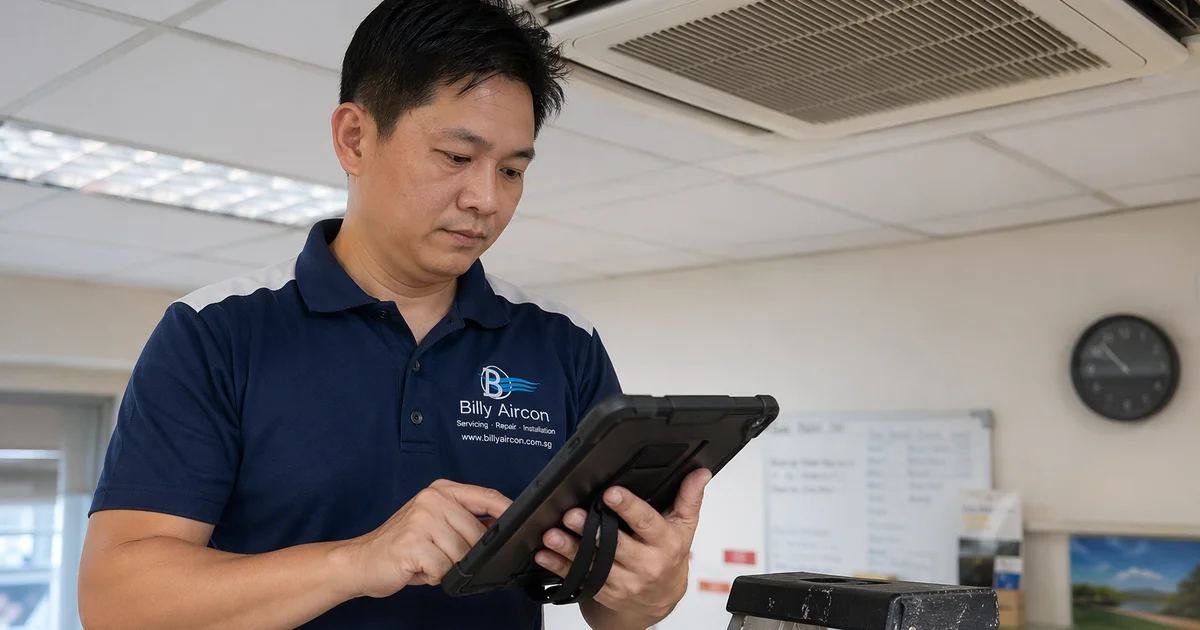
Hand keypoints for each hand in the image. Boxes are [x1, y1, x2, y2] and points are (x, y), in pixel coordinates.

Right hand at [345, 479, 510, 597]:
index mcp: (441, 490)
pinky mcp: (414, 543)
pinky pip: (444, 568)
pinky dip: (436, 576)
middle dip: (467, 553)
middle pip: (477, 532)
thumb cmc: (401, 545)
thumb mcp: (435, 524)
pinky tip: (421, 568)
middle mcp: (432, 500)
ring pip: (462, 553)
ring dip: (449, 566)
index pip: (486, 496)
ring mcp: (422, 519)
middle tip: (444, 556)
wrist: (362, 560)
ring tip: (429, 561)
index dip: (507, 511)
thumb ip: (465, 521)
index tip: (522, 522)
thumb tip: (499, 527)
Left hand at [536, 469, 711, 620]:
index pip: (647, 523)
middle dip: (592, 529)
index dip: (628, 508)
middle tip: (572, 514)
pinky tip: (546, 555)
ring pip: (594, 564)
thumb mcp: (684, 527)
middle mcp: (645, 564)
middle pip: (615, 546)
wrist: (660, 600)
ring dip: (570, 549)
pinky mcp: (606, 593)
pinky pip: (580, 578)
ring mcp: (624, 582)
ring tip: (553, 535)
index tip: (611, 494)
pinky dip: (560, 567)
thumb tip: (700, 473)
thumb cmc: (670, 557)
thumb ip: (689, 498)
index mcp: (665, 543)